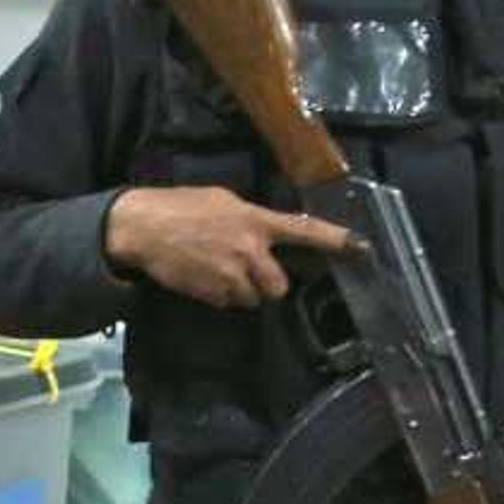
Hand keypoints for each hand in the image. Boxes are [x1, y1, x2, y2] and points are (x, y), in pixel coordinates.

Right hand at [105, 185, 354, 306]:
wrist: (143, 227)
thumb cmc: (181, 206)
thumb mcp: (223, 201)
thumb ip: (249, 219)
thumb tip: (262, 233)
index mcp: (255, 221)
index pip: (303, 231)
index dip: (334, 240)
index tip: (361, 247)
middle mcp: (250, 250)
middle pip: (279, 285)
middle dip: (267, 282)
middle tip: (248, 269)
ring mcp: (231, 274)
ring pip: (253, 297)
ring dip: (242, 289)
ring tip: (218, 270)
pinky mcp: (212, 293)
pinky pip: (228, 302)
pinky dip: (220, 294)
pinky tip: (203, 276)